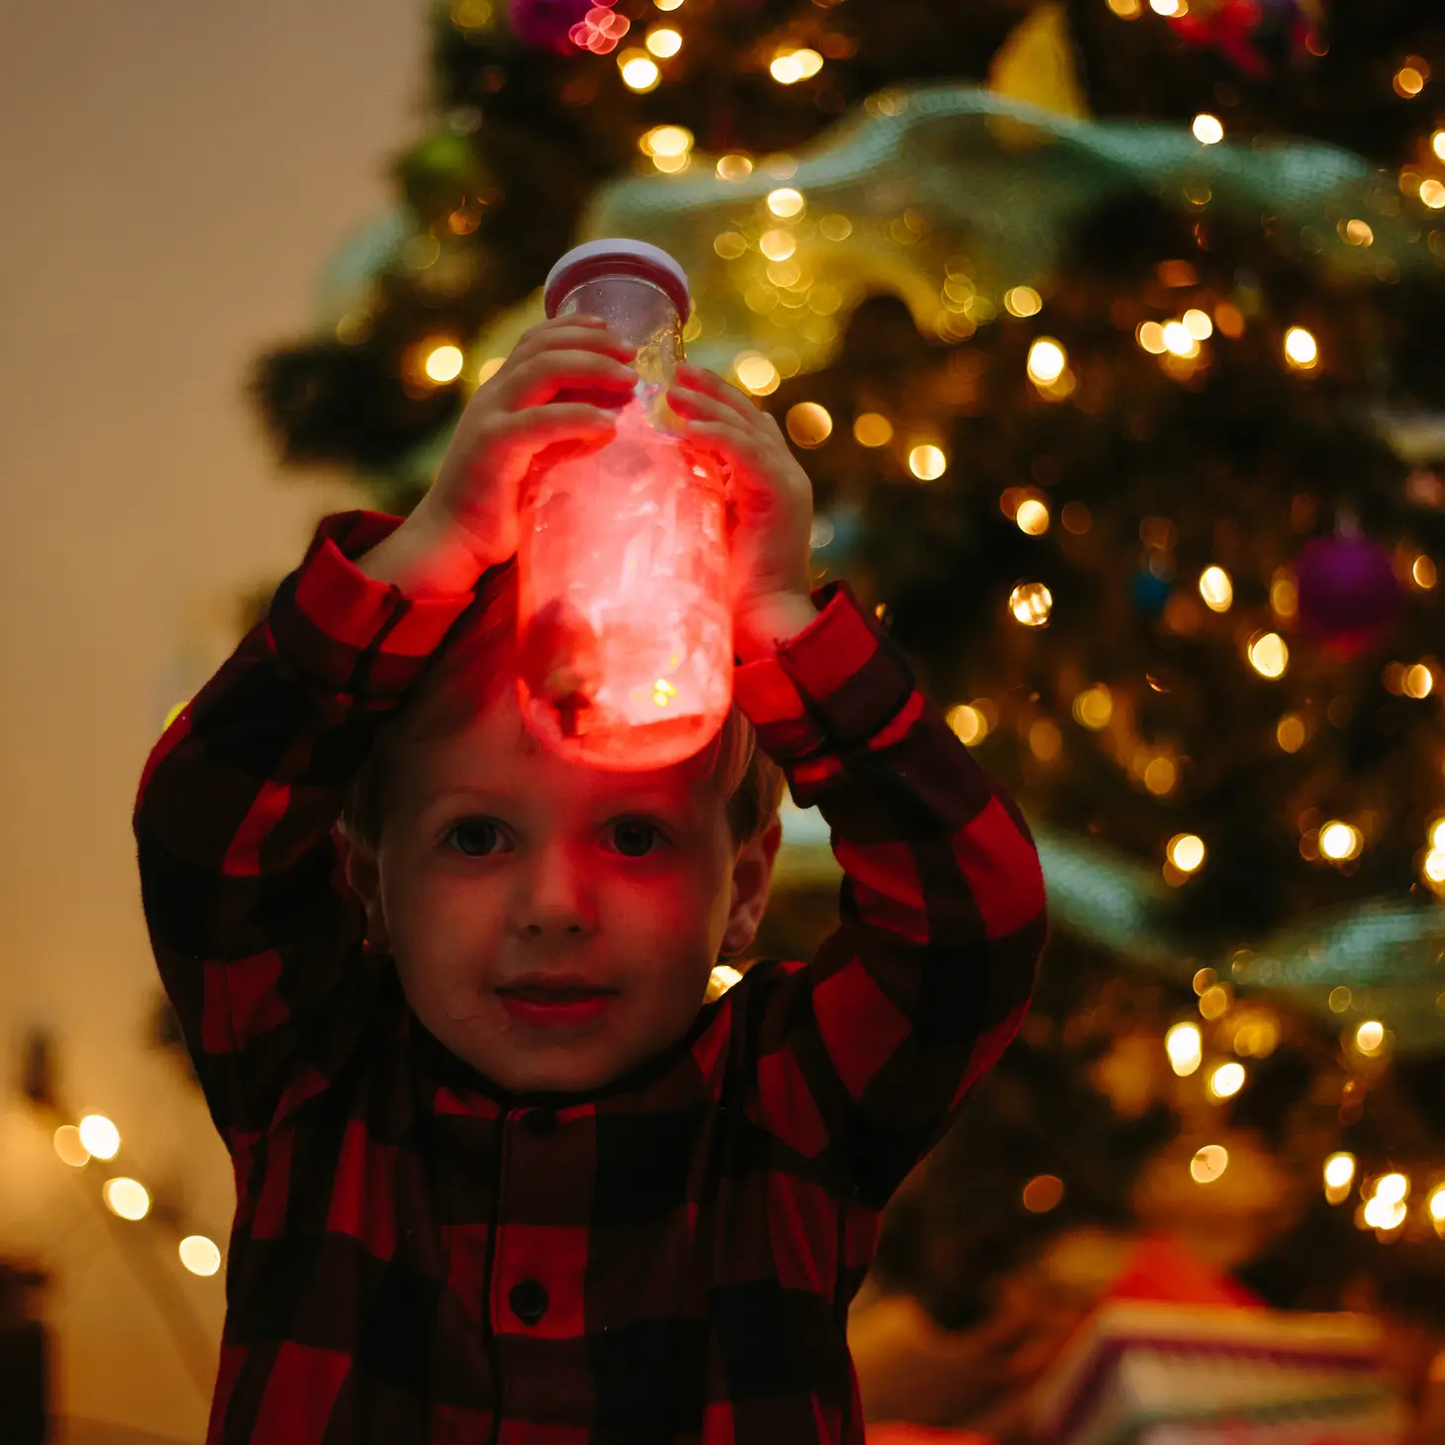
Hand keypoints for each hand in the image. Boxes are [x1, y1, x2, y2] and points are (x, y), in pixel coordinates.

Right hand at [417, 314, 637, 568]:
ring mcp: (489, 417)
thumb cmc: (500, 502)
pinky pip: (541, 420)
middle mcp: (492, 395)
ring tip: (629, 382)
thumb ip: (562, 430)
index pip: (536, 340)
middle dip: (594, 343)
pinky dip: (580, 416)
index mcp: (500, 391)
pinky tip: (609, 424)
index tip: (614, 332)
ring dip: (593, 368)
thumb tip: (610, 412)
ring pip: (542, 370)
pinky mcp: (492, 447)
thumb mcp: (536, 455)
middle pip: (544, 346)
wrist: (454, 539)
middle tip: (633, 355)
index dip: (575, 327)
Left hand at [666, 363, 816, 656]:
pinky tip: (684, 421)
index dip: (708, 398)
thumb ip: (690, 496)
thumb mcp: (701, 528)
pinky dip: (714, 431)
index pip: (741, 423)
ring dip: (705, 402)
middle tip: (669, 367)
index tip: (670, 380)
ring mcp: (788, 481)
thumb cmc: (723, 588)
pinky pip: (746, 450)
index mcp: (767, 478)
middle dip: (707, 388)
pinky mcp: (782, 494)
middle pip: (746, 413)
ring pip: (746, 424)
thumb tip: (646, 475)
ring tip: (669, 386)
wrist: (760, 626)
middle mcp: (783, 472)